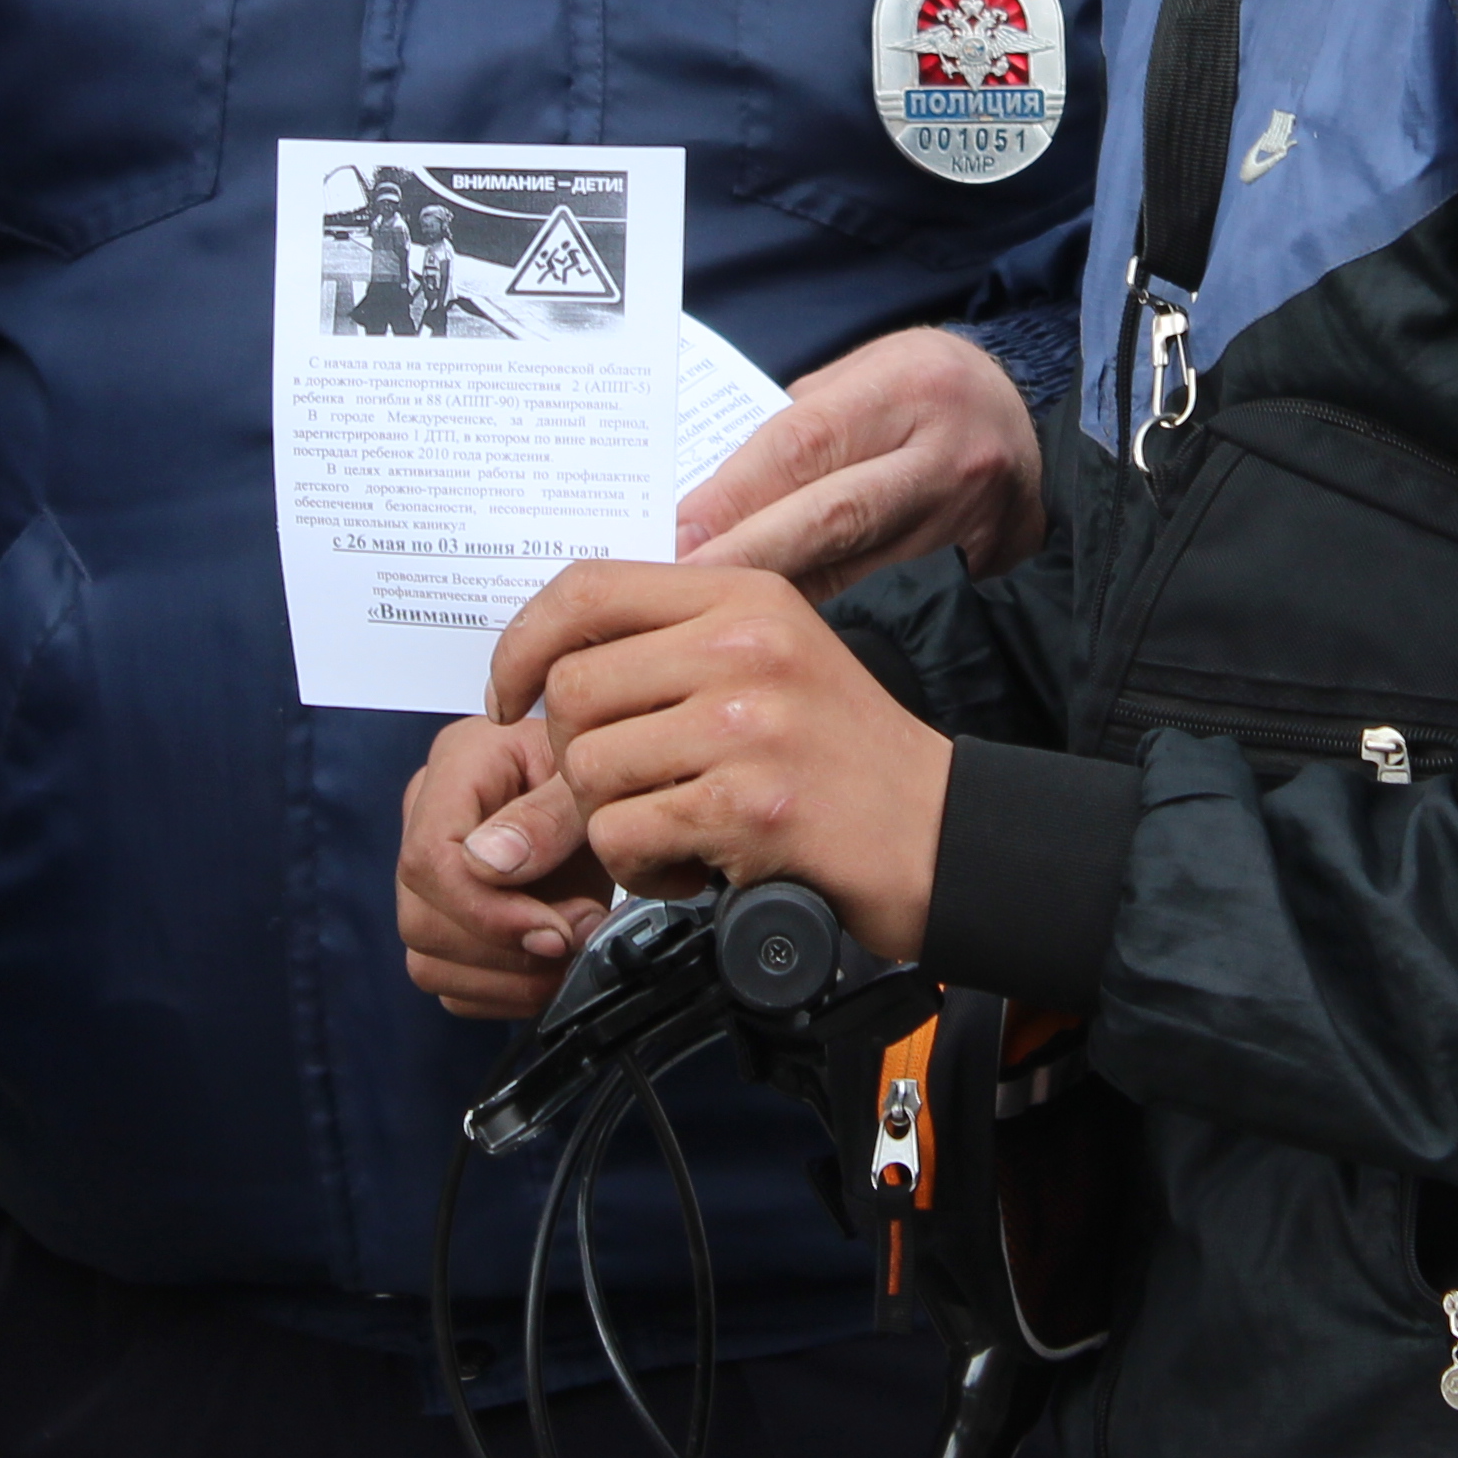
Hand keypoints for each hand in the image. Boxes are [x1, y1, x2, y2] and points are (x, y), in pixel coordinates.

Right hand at [398, 711, 611, 1020]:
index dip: (487, 912)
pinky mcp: (446, 923)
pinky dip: (505, 994)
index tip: (554, 932)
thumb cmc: (601, 774)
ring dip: (509, 979)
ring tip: (572, 950)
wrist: (612, 787)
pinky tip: (551, 969)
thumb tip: (491, 865)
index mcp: (456, 767)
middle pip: (422, 919)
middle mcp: (426, 820)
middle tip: (580, 934)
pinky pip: (450, 986)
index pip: (429, 858)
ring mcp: (430, 877)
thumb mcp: (590, 781)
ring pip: (429, 962)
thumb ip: (549, 816)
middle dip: (506, 950)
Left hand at [493, 564, 952, 959]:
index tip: (512, 698)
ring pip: (587, 769)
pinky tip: (692, 867)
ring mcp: (750, 724)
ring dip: (609, 823)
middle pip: (573, 689)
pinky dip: (641, 869)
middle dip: (573, 760)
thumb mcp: (767, 668)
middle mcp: (745, 645)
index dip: (523, 646)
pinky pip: (624, 837)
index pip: (586, 588)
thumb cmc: (847, 757)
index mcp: (744, 595)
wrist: (945, 835)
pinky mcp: (752, 805)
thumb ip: (664, 657)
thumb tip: (528, 687)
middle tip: (626, 792)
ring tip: (670, 832)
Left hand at [677, 326, 1046, 598]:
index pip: (807, 443)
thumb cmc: (920, 383)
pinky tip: (763, 623)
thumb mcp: (863, 372)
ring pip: (854, 563)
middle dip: (748, 555)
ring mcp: (961, 515)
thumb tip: (713, 490)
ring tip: (705, 616)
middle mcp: (942, 454)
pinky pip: (876, 585)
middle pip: (834, 515)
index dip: (739, 494)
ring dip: (773, 591)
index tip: (676, 534)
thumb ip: (798, 426)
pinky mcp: (967, 560)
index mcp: (907, 388)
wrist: (1021, 418)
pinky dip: (813, 602)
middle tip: (676, 587)